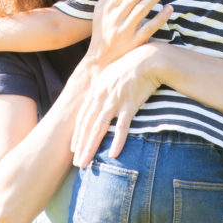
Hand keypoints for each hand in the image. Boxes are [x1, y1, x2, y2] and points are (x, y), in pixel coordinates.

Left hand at [71, 43, 162, 167]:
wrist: (148, 59)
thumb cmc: (130, 66)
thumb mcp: (110, 74)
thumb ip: (101, 89)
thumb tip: (96, 102)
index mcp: (95, 90)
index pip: (82, 117)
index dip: (77, 134)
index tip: (74, 149)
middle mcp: (101, 97)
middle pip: (87, 126)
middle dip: (81, 146)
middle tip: (77, 164)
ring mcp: (115, 101)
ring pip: (99, 128)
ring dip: (91, 147)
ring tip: (87, 163)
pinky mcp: (130, 104)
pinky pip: (122, 126)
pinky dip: (117, 140)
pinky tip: (113, 154)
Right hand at [87, 0, 172, 67]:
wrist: (100, 61)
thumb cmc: (102, 32)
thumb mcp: (101, 11)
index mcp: (107, 9)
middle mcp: (115, 18)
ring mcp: (124, 31)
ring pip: (141, 10)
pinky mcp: (134, 43)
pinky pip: (149, 28)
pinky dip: (160, 17)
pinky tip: (170, 8)